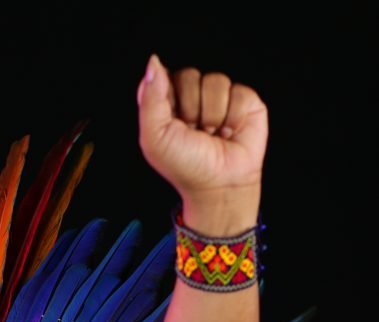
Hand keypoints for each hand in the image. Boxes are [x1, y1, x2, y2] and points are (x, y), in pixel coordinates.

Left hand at [136, 54, 267, 231]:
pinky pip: (238, 92)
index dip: (168, 98)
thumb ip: (150, 98)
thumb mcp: (155, 137)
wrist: (219, 186)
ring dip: (212, 116)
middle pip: (189, 75)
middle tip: (194, 133)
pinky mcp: (245, 101)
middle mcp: (194, 96)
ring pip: (215, 81)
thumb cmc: (185, 166)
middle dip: (190, 109)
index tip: (172, 122)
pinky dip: (233, 118)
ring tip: (213, 136)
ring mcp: (220, 97)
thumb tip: (154, 61)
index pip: (164, 76)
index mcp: (169, 103)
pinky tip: (230, 133)